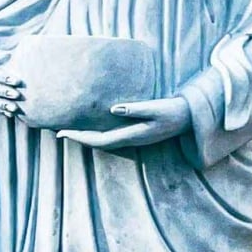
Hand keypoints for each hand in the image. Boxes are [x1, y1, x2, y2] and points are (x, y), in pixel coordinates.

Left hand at [58, 97, 189, 151]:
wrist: (192, 117)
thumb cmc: (175, 111)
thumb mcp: (157, 108)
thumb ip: (136, 109)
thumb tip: (112, 109)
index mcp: (133, 135)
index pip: (99, 140)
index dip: (79, 138)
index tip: (61, 133)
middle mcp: (131, 140)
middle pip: (98, 143)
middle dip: (79, 138)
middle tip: (58, 133)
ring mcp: (134, 138)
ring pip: (104, 140)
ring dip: (87, 137)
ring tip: (72, 130)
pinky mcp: (137, 133)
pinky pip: (112, 136)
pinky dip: (99, 133)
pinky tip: (95, 126)